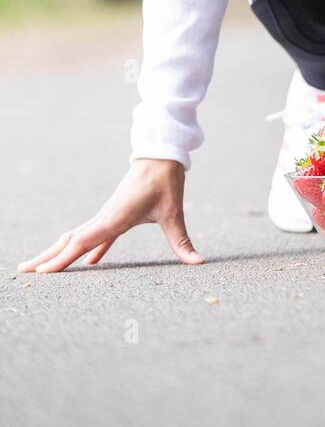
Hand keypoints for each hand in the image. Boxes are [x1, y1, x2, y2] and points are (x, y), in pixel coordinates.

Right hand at [17, 159, 204, 272]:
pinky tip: (88, 264)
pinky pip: (94, 236)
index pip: (83, 243)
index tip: (42, 273)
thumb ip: (182, 240)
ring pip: (77, 238)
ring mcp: (107, 216)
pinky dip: (86, 250)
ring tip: (41, 268)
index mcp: (114, 218)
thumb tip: (199, 263)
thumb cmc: (165, 180)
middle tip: (24, 272)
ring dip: (59, 252)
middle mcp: (105, 218)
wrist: (161, 154)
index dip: (62, 259)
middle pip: (69, 241)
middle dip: (47, 257)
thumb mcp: (173, 212)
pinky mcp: (114, 215)